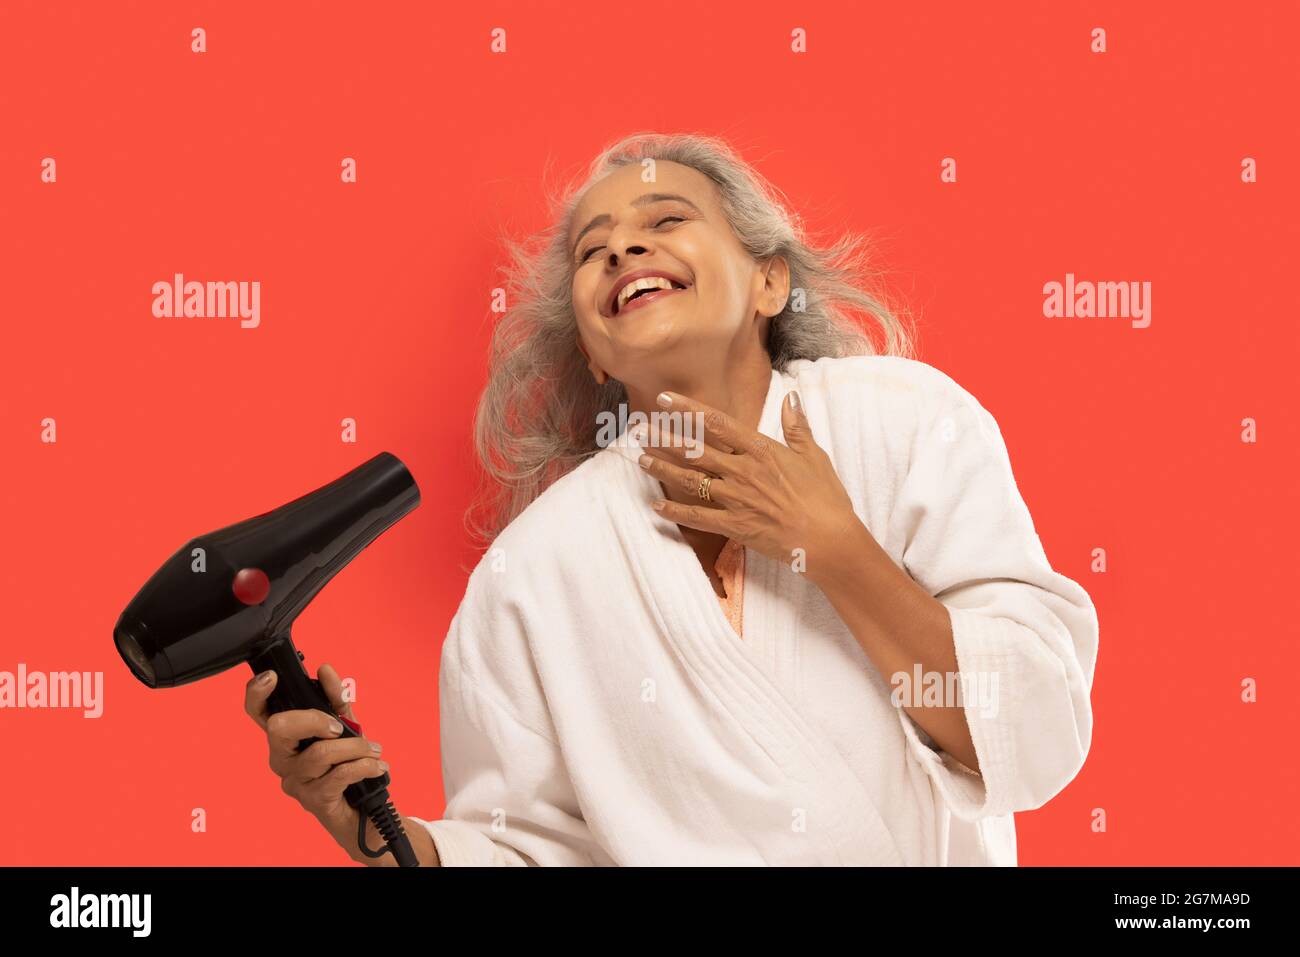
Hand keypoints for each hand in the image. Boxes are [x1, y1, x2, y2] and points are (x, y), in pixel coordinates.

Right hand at [243, 662, 389, 864]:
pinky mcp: (313, 800)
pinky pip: (339, 775)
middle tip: (340, 727)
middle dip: (313, 718)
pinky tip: (376, 766)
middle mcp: (282, 759)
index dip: (257, 693)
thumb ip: (336, 698)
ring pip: (319, 752)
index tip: (272, 677)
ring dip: (355, 747)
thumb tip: (325, 670)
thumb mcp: (347, 726)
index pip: (258, 713)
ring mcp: (295, 781)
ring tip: (374, 750)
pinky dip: (364, 766)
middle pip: (279, 728)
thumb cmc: (349, 766)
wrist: (366, 811)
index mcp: (286, 738)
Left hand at [635, 390, 863, 581]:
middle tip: (640, 429)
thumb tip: (791, 398)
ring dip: (663, 469)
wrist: (829, 540)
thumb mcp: (814, 455)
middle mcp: (743, 471)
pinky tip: (656, 506)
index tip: (666, 399)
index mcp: (761, 450)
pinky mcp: (735, 526)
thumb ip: (797, 427)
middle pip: (695, 450)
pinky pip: (698, 518)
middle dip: (665, 438)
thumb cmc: (825, 498)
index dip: (689, 409)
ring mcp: (736, 499)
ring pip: (691, 480)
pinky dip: (675, 512)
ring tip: (641, 459)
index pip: (717, 423)